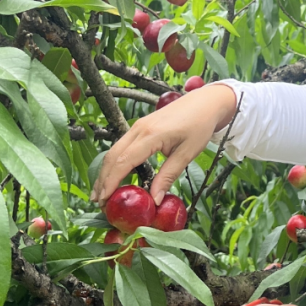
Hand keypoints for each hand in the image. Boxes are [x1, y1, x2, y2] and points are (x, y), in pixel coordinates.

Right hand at [91, 83, 237, 206]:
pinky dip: (114, 162)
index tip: (105, 200)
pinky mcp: (140, 126)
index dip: (112, 182)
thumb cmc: (200, 125)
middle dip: (103, 180)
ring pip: (114, 151)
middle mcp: (139, 128)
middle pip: (112, 156)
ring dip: (106, 172)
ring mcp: (137, 126)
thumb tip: (154, 200)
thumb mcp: (187, 153)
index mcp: (151, 134)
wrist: (205, 102)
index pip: (124, 161)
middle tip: (99, 203)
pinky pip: (122, 146)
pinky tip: (114, 175)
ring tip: (102, 194)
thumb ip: (168, 176)